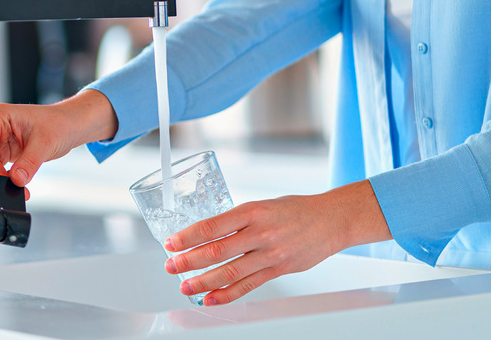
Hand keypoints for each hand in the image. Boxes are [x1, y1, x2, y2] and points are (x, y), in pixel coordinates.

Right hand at [0, 90, 117, 192]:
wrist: (69, 126)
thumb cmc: (58, 124)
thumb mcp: (45, 143)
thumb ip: (29, 163)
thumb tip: (16, 180)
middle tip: (10, 187)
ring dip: (0, 179)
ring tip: (20, 187)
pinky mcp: (4, 152)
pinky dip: (6, 179)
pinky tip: (18, 184)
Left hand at [162, 180, 390, 305]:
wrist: (332, 219)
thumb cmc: (295, 209)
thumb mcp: (262, 205)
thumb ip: (237, 220)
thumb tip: (206, 235)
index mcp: (252, 211)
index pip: (212, 225)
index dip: (188, 236)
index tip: (171, 243)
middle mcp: (261, 232)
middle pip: (217, 250)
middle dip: (189, 261)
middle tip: (171, 266)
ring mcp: (271, 253)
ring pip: (231, 271)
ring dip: (204, 281)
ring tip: (185, 286)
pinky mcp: (280, 269)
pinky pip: (249, 285)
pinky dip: (227, 294)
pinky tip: (211, 298)